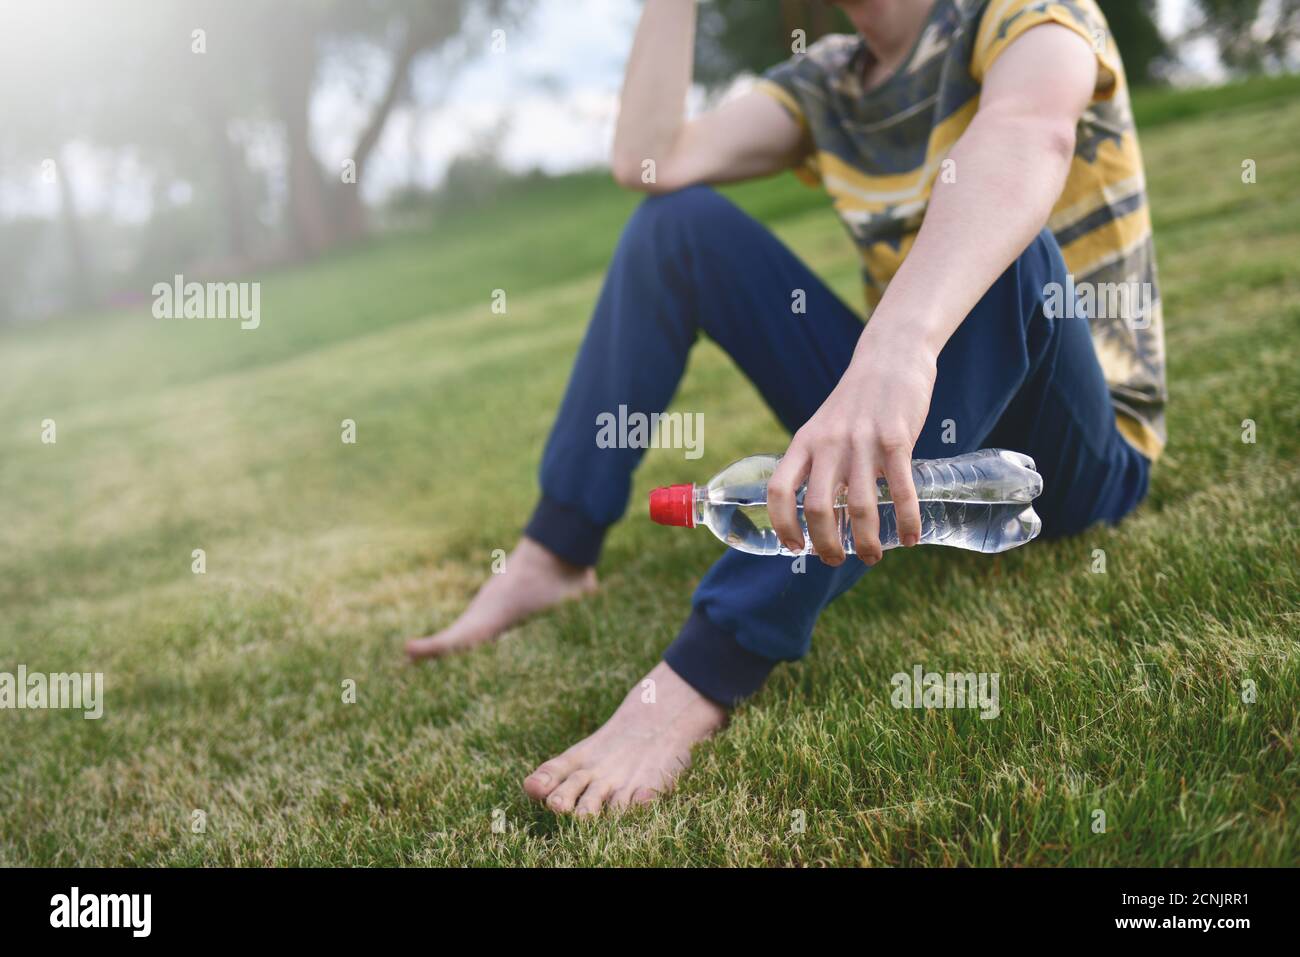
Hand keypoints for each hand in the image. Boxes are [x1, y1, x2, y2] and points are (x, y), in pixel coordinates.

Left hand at [768, 328, 936, 565]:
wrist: (890, 357)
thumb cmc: (857, 401)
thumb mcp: (824, 427)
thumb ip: (818, 462)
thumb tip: (819, 513)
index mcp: (804, 442)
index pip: (778, 490)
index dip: (782, 524)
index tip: (793, 546)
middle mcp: (828, 444)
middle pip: (816, 508)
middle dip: (826, 544)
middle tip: (836, 560)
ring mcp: (862, 442)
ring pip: (858, 506)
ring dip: (866, 541)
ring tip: (872, 556)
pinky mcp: (896, 438)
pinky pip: (900, 490)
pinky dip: (906, 520)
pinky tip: (912, 538)